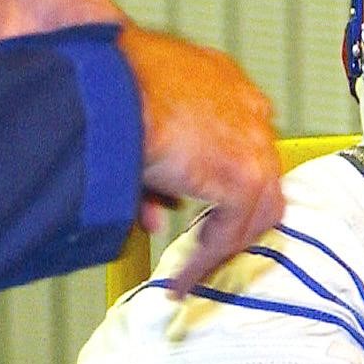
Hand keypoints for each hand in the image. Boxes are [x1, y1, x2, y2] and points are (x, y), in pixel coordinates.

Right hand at [119, 25, 283, 290]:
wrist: (106, 88)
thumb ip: (154, 174)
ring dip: (222, 243)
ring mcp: (252, 143)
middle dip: (232, 214)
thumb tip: (155, 217)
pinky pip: (228, 233)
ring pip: (253, 210)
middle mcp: (246, 109)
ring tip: (194, 273)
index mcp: (223, 82)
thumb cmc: (104, 85)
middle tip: (207, 246)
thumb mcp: (133, 123)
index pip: (240, 140)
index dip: (222, 180)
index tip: (205, 208)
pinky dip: (202, 260)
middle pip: (258, 176)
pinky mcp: (243, 178)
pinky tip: (181, 281)